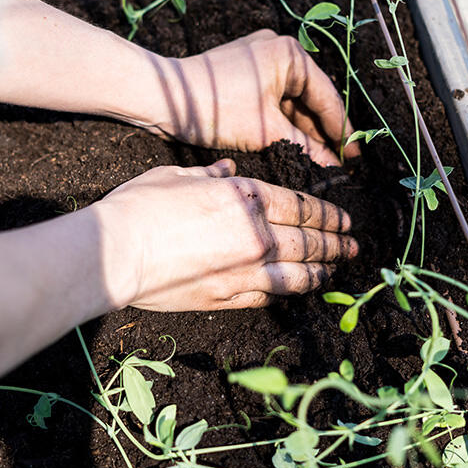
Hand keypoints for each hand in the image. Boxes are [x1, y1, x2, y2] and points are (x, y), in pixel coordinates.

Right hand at [94, 159, 357, 310]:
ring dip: (323, 270)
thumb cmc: (140, 207)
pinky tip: (303, 290)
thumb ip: (211, 176)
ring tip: (338, 269)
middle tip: (353, 245)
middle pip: (309, 239)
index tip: (343, 218)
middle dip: (335, 242)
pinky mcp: (230, 296)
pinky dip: (292, 291)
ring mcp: (246, 269)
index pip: (301, 206)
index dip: (327, 213)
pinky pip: (273, 294)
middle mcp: (256, 233)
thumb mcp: (178, 175)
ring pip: (299, 272)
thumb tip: (229, 171)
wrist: (115, 252)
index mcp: (246, 197)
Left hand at [143, 30, 361, 165]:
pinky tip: (292, 145)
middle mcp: (278, 49)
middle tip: (338, 164)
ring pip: (291, 100)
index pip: (327, 98)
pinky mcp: (245, 71)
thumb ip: (306, 148)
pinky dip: (282, 121)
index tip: (354, 160)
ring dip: (302, 130)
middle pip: (310, 98)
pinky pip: (273, 98)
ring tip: (317, 161)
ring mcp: (260, 58)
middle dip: (321, 133)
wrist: (162, 97)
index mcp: (290, 54)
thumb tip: (334, 168)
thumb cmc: (214, 108)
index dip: (342, 132)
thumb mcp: (266, 132)